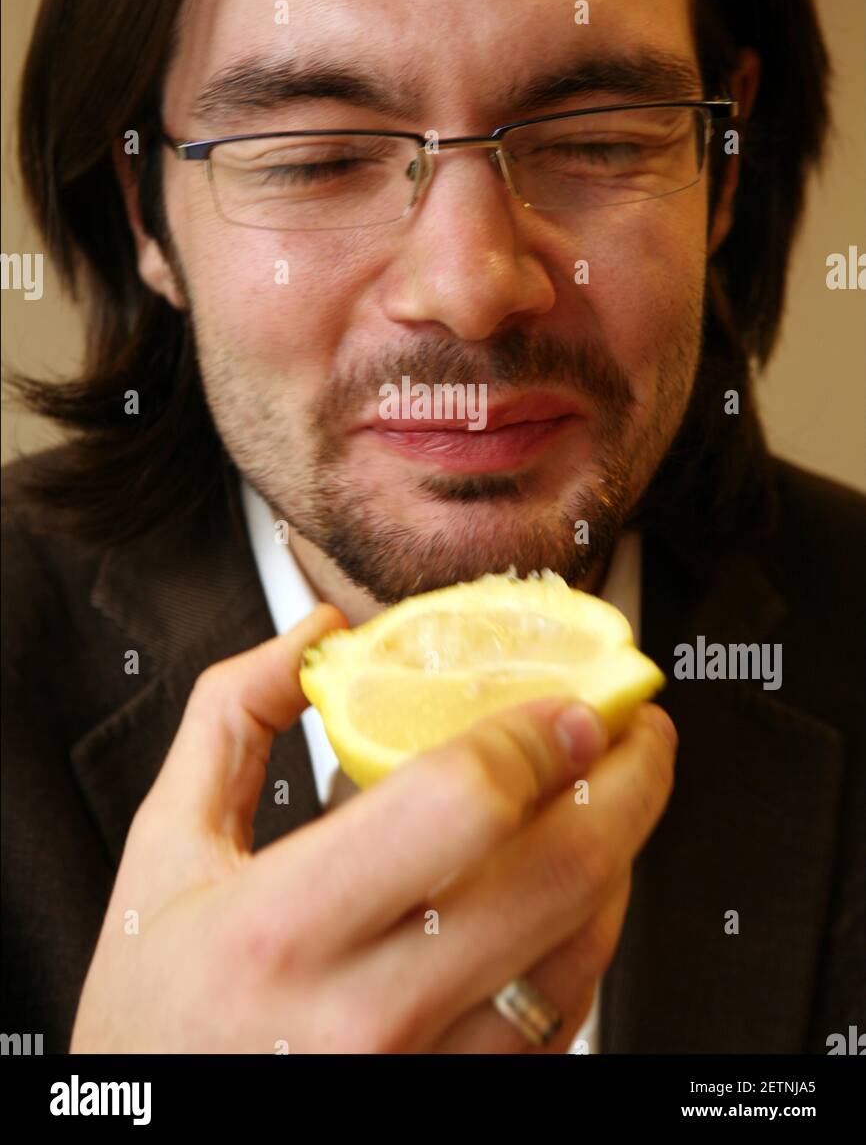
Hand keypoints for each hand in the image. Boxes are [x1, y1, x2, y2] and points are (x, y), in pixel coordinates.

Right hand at [70, 604, 675, 1052]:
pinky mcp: (453, 1114)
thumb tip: (318, 632)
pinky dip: (585, 950)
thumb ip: (233, 718)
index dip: (541, 737)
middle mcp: (361, 1018)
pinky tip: (575, 900)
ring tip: (617, 806)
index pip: (460, 804)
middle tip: (639, 735)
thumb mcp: (163, 849)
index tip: (575, 703)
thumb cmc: (154, 1012)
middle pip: (554, 878)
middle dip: (629, 786)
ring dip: (620, 865)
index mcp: (281, 927)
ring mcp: (419, 1082)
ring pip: (578, 959)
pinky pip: (560, 1030)